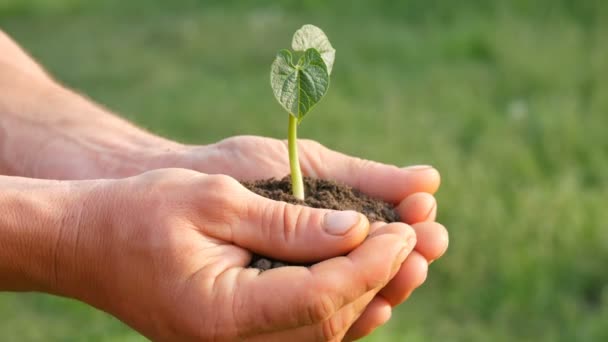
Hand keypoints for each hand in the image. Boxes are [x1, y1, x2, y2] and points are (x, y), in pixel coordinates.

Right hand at [165, 136, 448, 338]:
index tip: (407, 229)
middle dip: (382, 280)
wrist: (86, 243)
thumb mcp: (216, 200)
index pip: (321, 297)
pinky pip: (302, 331)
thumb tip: (357, 230)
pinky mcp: (235, 337)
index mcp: (222, 314)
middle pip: (330, 323)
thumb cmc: (141, 212)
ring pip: (323, 334)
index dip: (371, 263)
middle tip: (423, 241)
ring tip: (409, 260)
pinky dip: (340, 305)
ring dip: (370, 294)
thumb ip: (289, 222)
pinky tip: (367, 281)